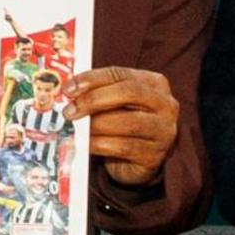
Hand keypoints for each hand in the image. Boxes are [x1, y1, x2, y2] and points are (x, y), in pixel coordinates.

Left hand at [66, 66, 182, 187]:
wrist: (136, 160)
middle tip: (70, 111)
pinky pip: (124, 147)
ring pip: (128, 122)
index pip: (121, 74)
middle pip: (130, 92)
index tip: (68, 89)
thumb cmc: (121, 123)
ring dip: (96, 125)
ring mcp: (164, 130)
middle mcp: (165, 104)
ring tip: (76, 129)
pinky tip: (86, 144)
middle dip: (95, 100)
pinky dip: (100, 145)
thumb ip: (98, 93)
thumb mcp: (114, 103)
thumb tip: (68, 91)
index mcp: (154, 83)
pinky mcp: (155, 155)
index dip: (92, 79)